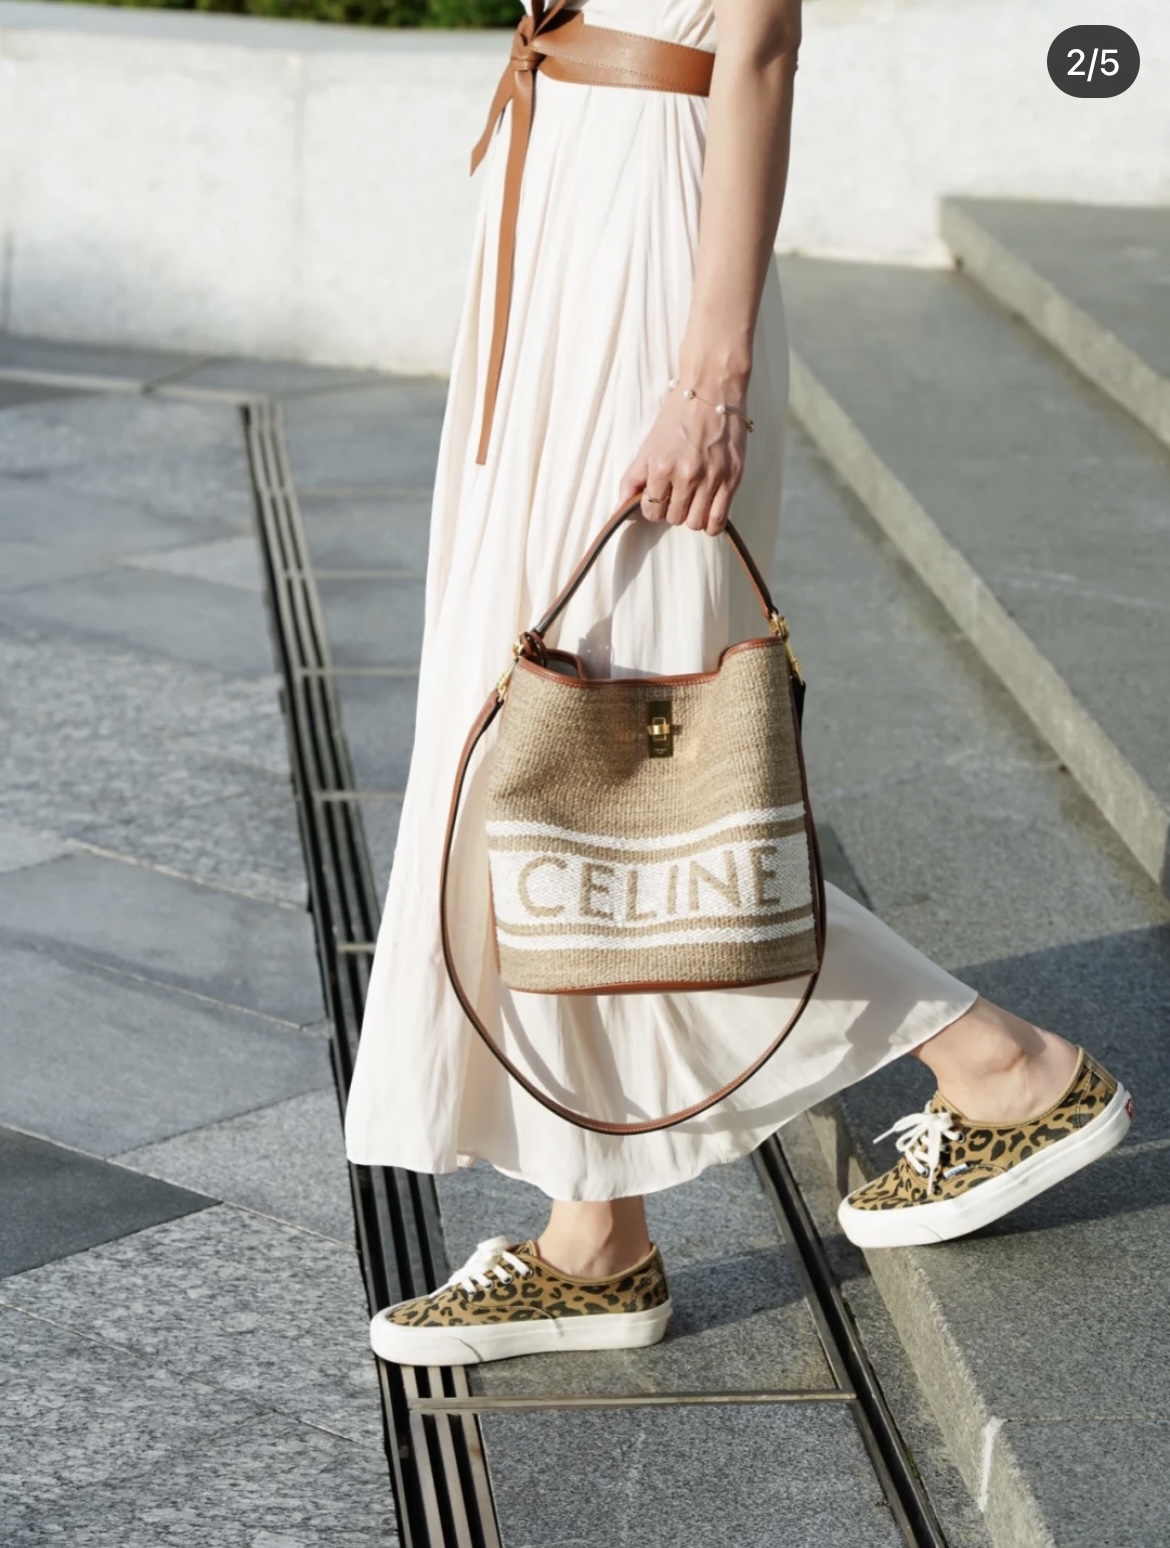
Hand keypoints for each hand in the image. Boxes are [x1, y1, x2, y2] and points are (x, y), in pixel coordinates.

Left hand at [617, 385, 748, 535]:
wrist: (711, 391)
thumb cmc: (678, 416)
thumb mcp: (648, 446)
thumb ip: (632, 480)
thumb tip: (619, 509)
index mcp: (661, 467)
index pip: (651, 511)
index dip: (653, 507)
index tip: (660, 496)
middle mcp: (686, 476)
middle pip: (674, 519)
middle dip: (672, 510)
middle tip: (677, 494)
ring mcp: (711, 478)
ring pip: (695, 523)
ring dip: (691, 516)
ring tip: (693, 499)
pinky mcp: (732, 479)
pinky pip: (719, 520)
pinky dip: (711, 523)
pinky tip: (708, 509)